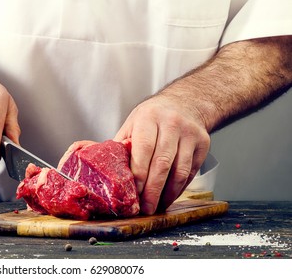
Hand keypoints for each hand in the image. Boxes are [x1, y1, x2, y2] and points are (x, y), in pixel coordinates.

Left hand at [114, 94, 209, 214]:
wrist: (185, 103)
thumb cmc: (153, 117)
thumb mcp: (133, 123)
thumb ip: (123, 145)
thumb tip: (106, 171)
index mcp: (148, 118)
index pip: (144, 148)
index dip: (139, 173)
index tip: (133, 193)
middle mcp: (171, 124)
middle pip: (162, 163)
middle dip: (153, 190)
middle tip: (146, 208)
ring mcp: (189, 133)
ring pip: (180, 170)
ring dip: (168, 193)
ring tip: (157, 206)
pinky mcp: (203, 144)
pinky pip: (191, 172)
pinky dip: (180, 188)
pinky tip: (169, 196)